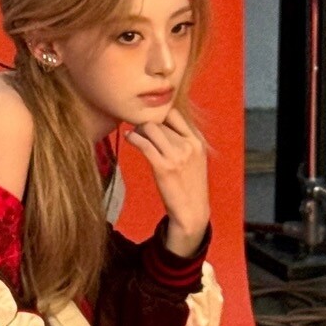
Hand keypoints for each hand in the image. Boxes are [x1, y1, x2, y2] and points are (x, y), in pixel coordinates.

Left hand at [125, 109, 209, 256]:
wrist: (192, 211)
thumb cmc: (189, 184)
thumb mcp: (195, 158)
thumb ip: (184, 141)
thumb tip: (163, 124)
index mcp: (197, 141)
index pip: (174, 114)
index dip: (159, 114)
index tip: (150, 120)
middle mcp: (188, 145)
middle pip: (160, 121)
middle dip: (145, 122)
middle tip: (137, 129)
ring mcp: (177, 156)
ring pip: (150, 128)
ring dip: (138, 129)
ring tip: (134, 134)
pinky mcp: (163, 167)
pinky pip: (144, 144)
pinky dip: (133, 138)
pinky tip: (129, 139)